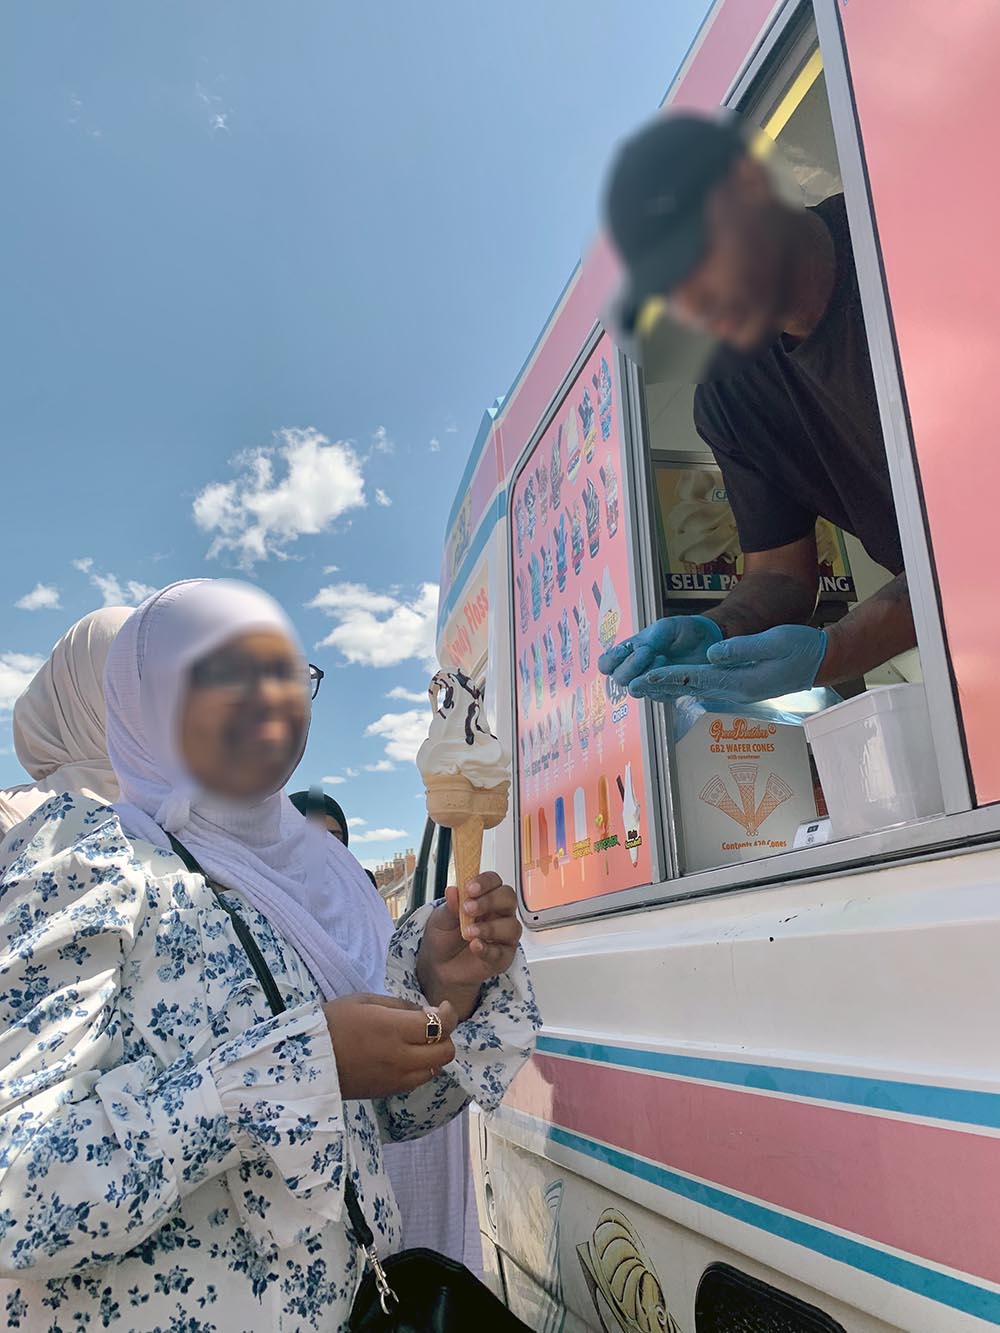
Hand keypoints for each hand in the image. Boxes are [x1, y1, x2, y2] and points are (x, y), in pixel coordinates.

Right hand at [324, 993, 456, 1098]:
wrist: (308, 1061)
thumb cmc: (334, 1021)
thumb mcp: (365, 1000)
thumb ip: (400, 1005)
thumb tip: (425, 1012)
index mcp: (394, 1029)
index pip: (440, 1026)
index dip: (450, 1015)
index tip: (443, 1007)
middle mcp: (401, 1057)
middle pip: (445, 1052)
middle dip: (446, 1036)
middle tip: (433, 1025)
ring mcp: (397, 1078)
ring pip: (435, 1069)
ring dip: (434, 1054)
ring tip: (420, 1041)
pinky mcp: (389, 1092)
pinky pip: (418, 1080)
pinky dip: (421, 1067)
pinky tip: (407, 1056)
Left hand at [417, 872, 521, 1020]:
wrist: (439, 966)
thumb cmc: (445, 936)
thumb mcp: (442, 919)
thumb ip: (450, 906)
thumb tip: (453, 890)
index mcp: (485, 897)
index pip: (494, 881)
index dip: (485, 882)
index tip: (470, 888)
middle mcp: (499, 914)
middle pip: (508, 899)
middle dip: (490, 901)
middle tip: (469, 908)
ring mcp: (503, 936)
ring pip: (511, 926)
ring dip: (490, 928)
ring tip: (469, 933)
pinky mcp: (502, 957)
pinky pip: (503, 953)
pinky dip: (489, 949)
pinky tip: (475, 947)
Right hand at [598, 615, 722, 689]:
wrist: (709, 641)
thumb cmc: (684, 631)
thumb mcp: (665, 627)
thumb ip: (649, 639)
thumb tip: (638, 652)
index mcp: (629, 652)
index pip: (606, 664)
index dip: (611, 660)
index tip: (629, 649)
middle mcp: (636, 670)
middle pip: (618, 679)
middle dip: (631, 665)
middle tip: (648, 652)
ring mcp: (651, 683)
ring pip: (635, 690)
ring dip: (646, 675)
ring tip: (662, 660)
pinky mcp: (667, 693)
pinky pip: (656, 696)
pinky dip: (663, 684)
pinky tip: (674, 670)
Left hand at [630, 624, 827, 704]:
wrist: (819, 661)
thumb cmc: (799, 648)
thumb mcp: (774, 641)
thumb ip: (741, 648)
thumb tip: (712, 653)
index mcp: (742, 682)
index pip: (698, 679)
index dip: (670, 676)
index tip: (647, 675)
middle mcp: (735, 691)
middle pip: (690, 689)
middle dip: (660, 687)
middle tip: (632, 685)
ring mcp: (737, 692)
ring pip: (694, 691)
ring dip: (668, 689)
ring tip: (641, 687)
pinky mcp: (738, 687)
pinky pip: (705, 688)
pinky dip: (684, 685)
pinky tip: (670, 684)